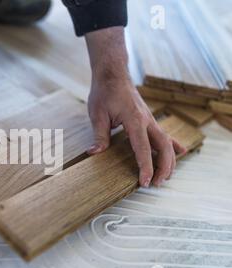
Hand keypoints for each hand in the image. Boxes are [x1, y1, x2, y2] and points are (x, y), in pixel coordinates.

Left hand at [85, 27, 185, 186]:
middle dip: (163, 167)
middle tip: (157, 184)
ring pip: (166, 142)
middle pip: (163, 147)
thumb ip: (99, 135)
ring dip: (169, 160)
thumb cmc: (104, 92)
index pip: (143, 148)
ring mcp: (150, 119)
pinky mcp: (149, 119)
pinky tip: (181, 152)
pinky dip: (172, 145)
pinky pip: (164, 134)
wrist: (113, 73)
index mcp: (134, 120)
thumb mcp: (97, 114)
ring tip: (165, 177)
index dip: (145, 167)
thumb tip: (95, 153)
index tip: (145, 182)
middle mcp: (147, 120)